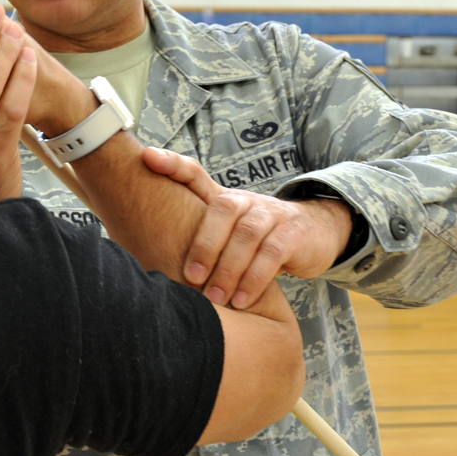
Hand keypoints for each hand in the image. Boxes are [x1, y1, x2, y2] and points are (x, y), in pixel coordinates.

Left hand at [141, 147, 352, 307]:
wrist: (313, 234)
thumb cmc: (255, 237)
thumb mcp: (226, 232)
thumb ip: (194, 236)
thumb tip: (143, 249)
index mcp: (221, 198)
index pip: (194, 173)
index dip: (172, 163)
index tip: (147, 156)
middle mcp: (244, 200)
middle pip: (222, 210)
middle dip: (204, 245)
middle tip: (190, 278)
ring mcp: (271, 213)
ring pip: (247, 235)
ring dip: (229, 269)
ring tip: (215, 298)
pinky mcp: (293, 232)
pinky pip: (273, 253)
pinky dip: (256, 278)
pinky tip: (242, 299)